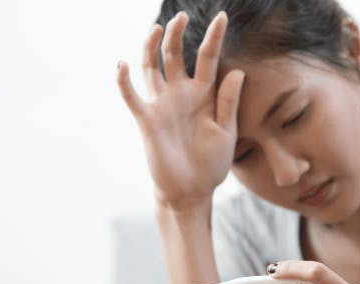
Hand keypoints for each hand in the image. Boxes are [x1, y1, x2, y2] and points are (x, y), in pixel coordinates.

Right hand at [116, 11, 245, 209]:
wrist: (192, 191)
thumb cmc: (211, 164)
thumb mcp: (226, 132)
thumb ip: (228, 102)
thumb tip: (238, 71)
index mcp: (204, 94)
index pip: (208, 58)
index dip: (214, 37)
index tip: (222, 17)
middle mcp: (181, 94)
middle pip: (175, 55)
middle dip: (177, 34)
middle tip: (181, 16)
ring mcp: (162, 105)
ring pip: (152, 67)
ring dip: (152, 47)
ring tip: (157, 29)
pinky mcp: (148, 120)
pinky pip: (133, 97)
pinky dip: (125, 81)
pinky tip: (122, 64)